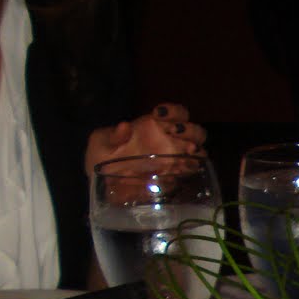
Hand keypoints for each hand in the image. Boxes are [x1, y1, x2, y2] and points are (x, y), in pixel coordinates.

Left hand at [85, 103, 206, 174]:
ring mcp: (174, 160)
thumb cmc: (101, 160)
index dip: (173, 111)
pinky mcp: (175, 179)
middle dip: (190, 130)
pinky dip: (192, 169)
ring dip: (196, 149)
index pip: (174, 114)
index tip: (160, 114)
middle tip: (176, 135)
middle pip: (194, 131)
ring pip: (199, 150)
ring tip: (186, 152)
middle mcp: (168, 141)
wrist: (102, 186)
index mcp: (152, 127)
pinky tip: (181, 169)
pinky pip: (192, 172)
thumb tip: (124, 126)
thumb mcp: (100, 144)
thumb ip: (111, 136)